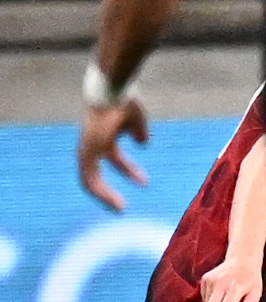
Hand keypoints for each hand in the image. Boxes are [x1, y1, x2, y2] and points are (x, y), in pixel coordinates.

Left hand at [77, 93, 148, 210]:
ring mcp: (86, 149)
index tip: (141, 181)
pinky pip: (89, 179)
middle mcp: (91, 145)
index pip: (112, 159)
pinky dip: (101, 192)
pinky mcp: (86, 153)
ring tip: (120, 209)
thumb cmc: (124, 101)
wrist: (114, 91)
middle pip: (97, 174)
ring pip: (90, 180)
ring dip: (104, 196)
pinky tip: (115, 201)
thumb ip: (138, 132)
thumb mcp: (136, 120)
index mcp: (103, 137)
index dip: (126, 170)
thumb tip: (143, 143)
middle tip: (123, 206)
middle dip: (110, 190)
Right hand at [199, 248, 265, 301]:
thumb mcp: (256, 292)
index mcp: (236, 287)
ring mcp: (211, 280)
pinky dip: (210, 299)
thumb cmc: (251, 278)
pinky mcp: (205, 278)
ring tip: (225, 299)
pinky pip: (203, 296)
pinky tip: (219, 294)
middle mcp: (221, 283)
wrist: (243, 260)